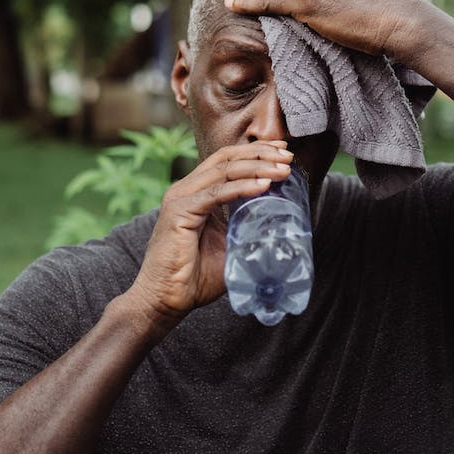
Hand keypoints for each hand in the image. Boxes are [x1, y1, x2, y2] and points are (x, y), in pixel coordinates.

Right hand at [127, 141, 292, 324]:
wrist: (165, 301)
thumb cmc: (194, 277)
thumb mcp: (229, 245)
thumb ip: (246, 229)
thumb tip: (279, 224)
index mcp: (196, 192)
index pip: (227, 160)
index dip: (255, 152)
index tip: (283, 152)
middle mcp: (185, 189)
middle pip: (227, 158)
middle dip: (261, 153)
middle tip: (288, 157)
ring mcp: (180, 199)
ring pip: (224, 171)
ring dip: (257, 167)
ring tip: (282, 170)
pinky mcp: (178, 213)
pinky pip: (216, 194)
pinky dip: (242, 187)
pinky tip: (263, 186)